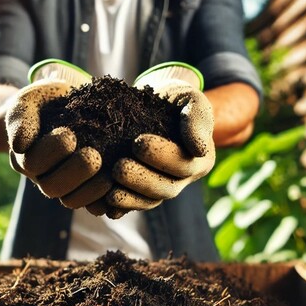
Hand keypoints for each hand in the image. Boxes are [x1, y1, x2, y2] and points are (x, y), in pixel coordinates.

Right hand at [5, 60, 112, 207]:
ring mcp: (65, 186)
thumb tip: (20, 145)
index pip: (32, 163)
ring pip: (72, 200)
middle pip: (52, 187)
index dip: (51, 152)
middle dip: (74, 172)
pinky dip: (106, 200)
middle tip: (94, 156)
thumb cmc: (48, 100)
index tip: (69, 134)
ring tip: (108, 174)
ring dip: (91, 189)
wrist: (69, 103)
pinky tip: (117, 187)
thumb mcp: (31, 100)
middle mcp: (43, 175)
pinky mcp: (86, 192)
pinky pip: (93, 206)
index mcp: (26, 155)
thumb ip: (21, 117)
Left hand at [107, 63, 215, 211]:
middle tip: (119, 167)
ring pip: (150, 201)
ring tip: (110, 191)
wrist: (158, 101)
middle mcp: (184, 179)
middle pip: (166, 188)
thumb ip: (197, 120)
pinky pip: (136, 204)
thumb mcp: (191, 100)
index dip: (161, 156)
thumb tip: (199, 150)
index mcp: (200, 160)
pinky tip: (105, 204)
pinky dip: (122, 207)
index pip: (182, 164)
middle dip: (142, 180)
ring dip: (130, 198)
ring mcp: (163, 186)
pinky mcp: (144, 191)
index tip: (137, 141)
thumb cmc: (176, 98)